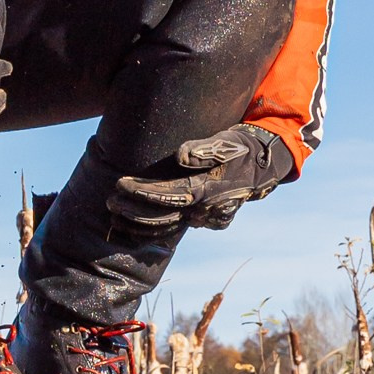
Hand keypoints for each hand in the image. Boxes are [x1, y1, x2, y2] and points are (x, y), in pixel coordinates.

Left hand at [111, 125, 295, 229]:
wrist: (264, 165)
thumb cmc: (240, 148)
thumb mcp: (226, 141)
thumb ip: (203, 148)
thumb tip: (181, 155)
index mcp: (206, 190)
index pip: (166, 195)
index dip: (141, 192)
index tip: (119, 185)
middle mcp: (205, 210)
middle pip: (162, 217)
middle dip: (133, 211)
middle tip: (109, 203)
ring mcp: (207, 219)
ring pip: (168, 229)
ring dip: (139, 226)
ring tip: (115, 219)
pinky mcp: (209, 222)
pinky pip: (178, 229)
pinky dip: (156, 232)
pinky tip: (137, 230)